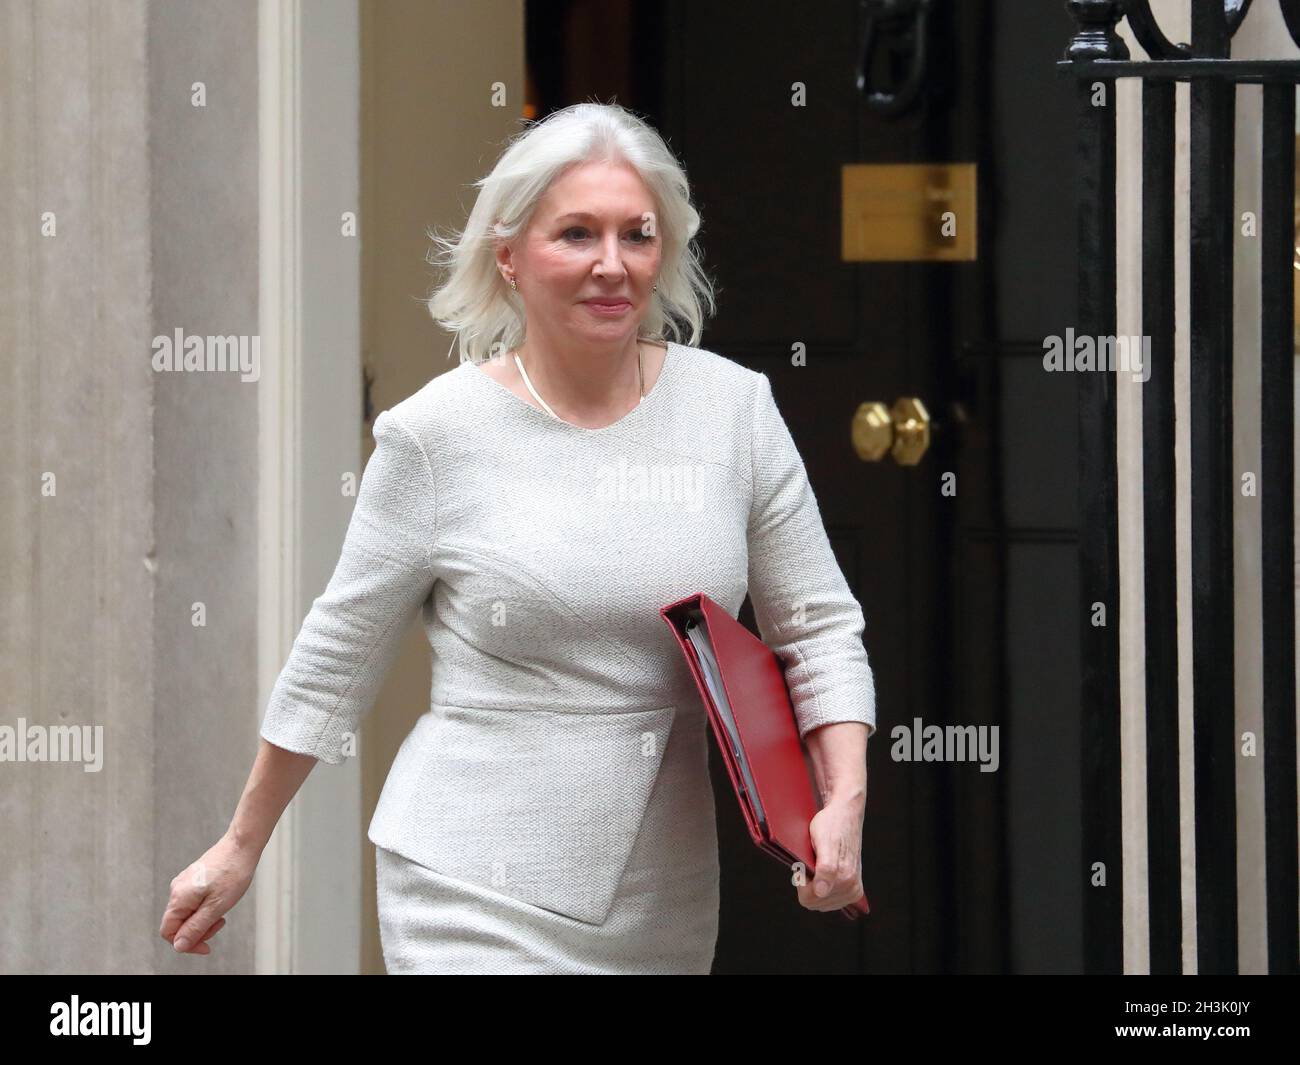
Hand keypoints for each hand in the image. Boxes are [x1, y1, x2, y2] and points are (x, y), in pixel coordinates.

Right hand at [160, 833, 256, 954]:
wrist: (242, 845)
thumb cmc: (232, 872)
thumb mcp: (216, 907)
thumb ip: (196, 928)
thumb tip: (179, 946)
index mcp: (178, 897)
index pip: (168, 932)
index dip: (186, 944)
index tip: (206, 947)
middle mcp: (177, 889)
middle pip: (178, 923)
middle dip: (198, 931)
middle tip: (219, 924)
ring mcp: (185, 882)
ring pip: (187, 912)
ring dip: (203, 919)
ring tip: (222, 912)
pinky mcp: (194, 878)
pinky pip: (194, 901)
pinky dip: (205, 907)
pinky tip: (220, 900)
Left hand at [796, 798, 864, 912]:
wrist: (845, 816)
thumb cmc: (830, 825)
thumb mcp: (823, 841)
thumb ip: (824, 868)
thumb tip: (821, 892)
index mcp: (845, 879)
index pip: (809, 899)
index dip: (802, 882)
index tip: (804, 863)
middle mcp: (852, 889)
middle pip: (815, 903)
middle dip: (808, 885)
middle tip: (811, 861)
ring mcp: (854, 891)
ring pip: (821, 903)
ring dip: (815, 886)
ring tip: (818, 864)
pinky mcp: (854, 890)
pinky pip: (828, 900)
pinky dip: (822, 888)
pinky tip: (823, 872)